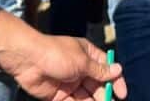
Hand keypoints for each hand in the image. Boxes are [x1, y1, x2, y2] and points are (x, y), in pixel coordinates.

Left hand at [0, 32, 126, 99]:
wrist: (27, 60)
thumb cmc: (56, 54)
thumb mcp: (82, 61)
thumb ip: (100, 70)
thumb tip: (118, 70)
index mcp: (88, 55)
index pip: (106, 68)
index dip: (115, 80)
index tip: (122, 94)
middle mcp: (81, 69)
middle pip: (98, 85)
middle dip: (105, 95)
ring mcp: (70, 83)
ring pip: (88, 97)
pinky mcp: (60, 96)